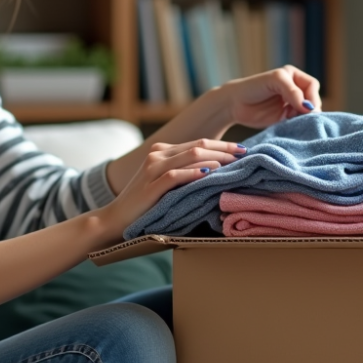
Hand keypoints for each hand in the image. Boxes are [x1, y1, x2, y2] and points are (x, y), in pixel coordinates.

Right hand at [99, 139, 244, 240]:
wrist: (116, 219)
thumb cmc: (146, 205)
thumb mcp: (166, 183)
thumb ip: (185, 173)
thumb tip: (218, 172)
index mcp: (162, 150)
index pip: (198, 143)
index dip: (223, 145)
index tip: (243, 150)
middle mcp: (157, 154)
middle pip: (198, 146)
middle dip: (225, 149)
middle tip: (245, 154)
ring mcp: (152, 168)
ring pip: (190, 156)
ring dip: (216, 158)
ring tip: (234, 163)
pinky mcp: (151, 185)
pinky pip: (176, 175)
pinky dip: (195, 173)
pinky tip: (210, 174)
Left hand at [216, 65, 321, 129]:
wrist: (235, 104)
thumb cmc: (252, 87)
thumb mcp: (274, 81)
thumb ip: (292, 90)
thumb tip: (308, 107)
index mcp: (293, 76)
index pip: (312, 85)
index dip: (312, 96)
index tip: (306, 108)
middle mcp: (294, 90)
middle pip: (312, 100)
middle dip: (310, 108)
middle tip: (304, 117)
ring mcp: (290, 104)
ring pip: (307, 112)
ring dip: (305, 118)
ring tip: (294, 120)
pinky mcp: (285, 118)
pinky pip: (298, 122)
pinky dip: (298, 124)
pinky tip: (291, 124)